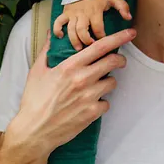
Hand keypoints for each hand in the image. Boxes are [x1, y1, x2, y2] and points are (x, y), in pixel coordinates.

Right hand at [7, 29, 134, 155]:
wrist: (34, 130)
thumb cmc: (33, 100)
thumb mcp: (37, 71)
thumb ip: (47, 50)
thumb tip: (53, 34)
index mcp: (70, 66)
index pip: (100, 47)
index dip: (118, 38)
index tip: (130, 33)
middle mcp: (82, 79)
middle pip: (113, 62)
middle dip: (119, 59)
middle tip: (118, 61)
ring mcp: (89, 96)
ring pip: (112, 82)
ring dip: (108, 81)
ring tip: (96, 85)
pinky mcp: (92, 112)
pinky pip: (107, 103)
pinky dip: (101, 102)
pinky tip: (89, 103)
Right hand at [54, 0, 132, 50]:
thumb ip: (123, 7)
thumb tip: (129, 18)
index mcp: (95, 11)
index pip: (98, 28)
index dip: (101, 37)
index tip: (105, 42)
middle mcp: (83, 14)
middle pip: (82, 31)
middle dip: (87, 41)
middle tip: (91, 47)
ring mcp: (73, 14)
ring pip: (71, 29)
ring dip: (74, 40)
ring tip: (78, 48)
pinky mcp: (65, 13)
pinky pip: (58, 22)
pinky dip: (57, 29)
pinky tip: (60, 36)